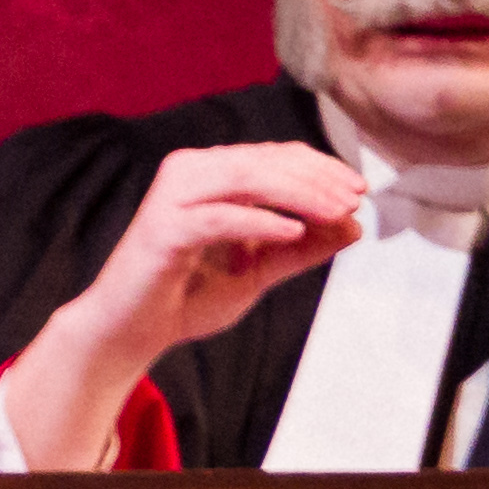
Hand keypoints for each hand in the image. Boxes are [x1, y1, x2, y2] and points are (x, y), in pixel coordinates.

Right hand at [58, 142, 369, 369]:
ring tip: (336, 213)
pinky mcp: (163, 228)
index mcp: (209, 175)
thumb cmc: (185, 299)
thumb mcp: (257, 272)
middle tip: (354, 200)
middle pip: (264, 161)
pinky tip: (294, 232)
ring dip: (299, 194)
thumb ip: (301, 250)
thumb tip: (354, 227)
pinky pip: (221, 217)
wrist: (129, 332)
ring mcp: (171, 198)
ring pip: (247, 179)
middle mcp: (188, 174)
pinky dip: (261, 222)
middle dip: (317, 179)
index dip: (320, 167)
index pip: (273, 156)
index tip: (359, 190)